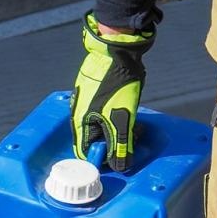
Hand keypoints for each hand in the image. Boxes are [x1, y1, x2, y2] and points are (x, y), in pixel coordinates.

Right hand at [71, 14, 152, 171]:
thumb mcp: (121, 118)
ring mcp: (89, 103)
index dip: (103, 160)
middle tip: (134, 140)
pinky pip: (108, 114)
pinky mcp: (100, 94)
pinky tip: (133, 114)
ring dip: (120, 131)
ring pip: (104, 126)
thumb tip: (120, 167)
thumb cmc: (116, 84)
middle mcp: (80, 114)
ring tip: (137, 128)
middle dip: (116, 144)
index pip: (85, 152)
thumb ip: (120, 144)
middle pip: (96, 140)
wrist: (120, 50)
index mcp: (80, 122)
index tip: (121, 159)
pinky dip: (120, 118)